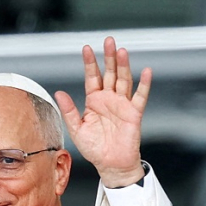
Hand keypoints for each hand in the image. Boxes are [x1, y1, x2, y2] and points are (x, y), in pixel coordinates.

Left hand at [54, 36, 151, 187]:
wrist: (110, 164)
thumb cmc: (95, 148)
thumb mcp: (77, 129)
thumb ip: (69, 110)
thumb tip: (59, 93)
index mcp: (94, 100)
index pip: (92, 77)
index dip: (90, 63)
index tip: (86, 48)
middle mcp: (109, 99)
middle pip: (109, 73)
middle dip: (109, 57)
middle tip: (109, 41)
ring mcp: (122, 104)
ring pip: (124, 80)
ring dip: (124, 65)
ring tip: (122, 51)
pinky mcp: (134, 113)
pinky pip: (140, 97)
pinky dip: (144, 84)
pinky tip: (146, 72)